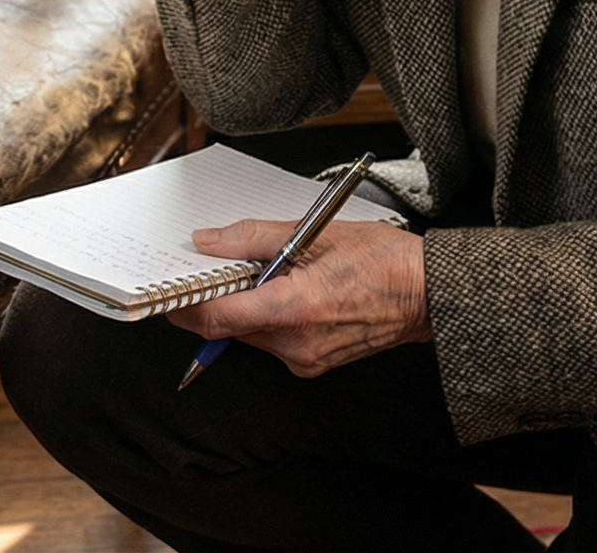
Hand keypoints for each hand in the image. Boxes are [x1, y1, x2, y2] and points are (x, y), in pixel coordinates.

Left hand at [166, 217, 428, 377]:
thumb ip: (253, 238)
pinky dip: (265, 316)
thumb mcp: (315, 232)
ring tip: (256, 270)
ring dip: (241, 306)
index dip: (184, 305)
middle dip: (213, 299)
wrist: (430, 295)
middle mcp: (296, 345)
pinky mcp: (313, 363)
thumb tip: (206, 242)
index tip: (166, 288)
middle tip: (206, 266)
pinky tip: (281, 289)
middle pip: (229, 328)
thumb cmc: (384, 261)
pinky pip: (272, 341)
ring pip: (248, 335)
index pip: (217, 318)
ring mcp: (305, 359)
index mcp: (295, 310)